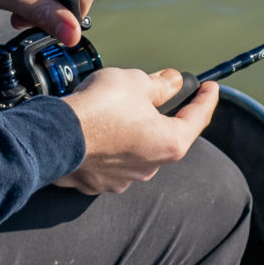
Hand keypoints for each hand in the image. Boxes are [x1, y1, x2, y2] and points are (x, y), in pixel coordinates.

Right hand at [56, 66, 218, 194]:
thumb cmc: (98, 109)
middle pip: (165, 136)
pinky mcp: (97, 182)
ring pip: (136, 149)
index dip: (206, 99)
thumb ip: (159, 84)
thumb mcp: (135, 82)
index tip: (211, 88)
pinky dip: (108, 145)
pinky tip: (97, 129)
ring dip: (132, 131)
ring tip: (117, 109)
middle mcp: (150, 167)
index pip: (197, 118)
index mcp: (169, 143)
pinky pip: (110, 161)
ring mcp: (123, 179)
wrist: (52, 136)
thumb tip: (171, 82)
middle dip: (162, 114)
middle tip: (157, 92)